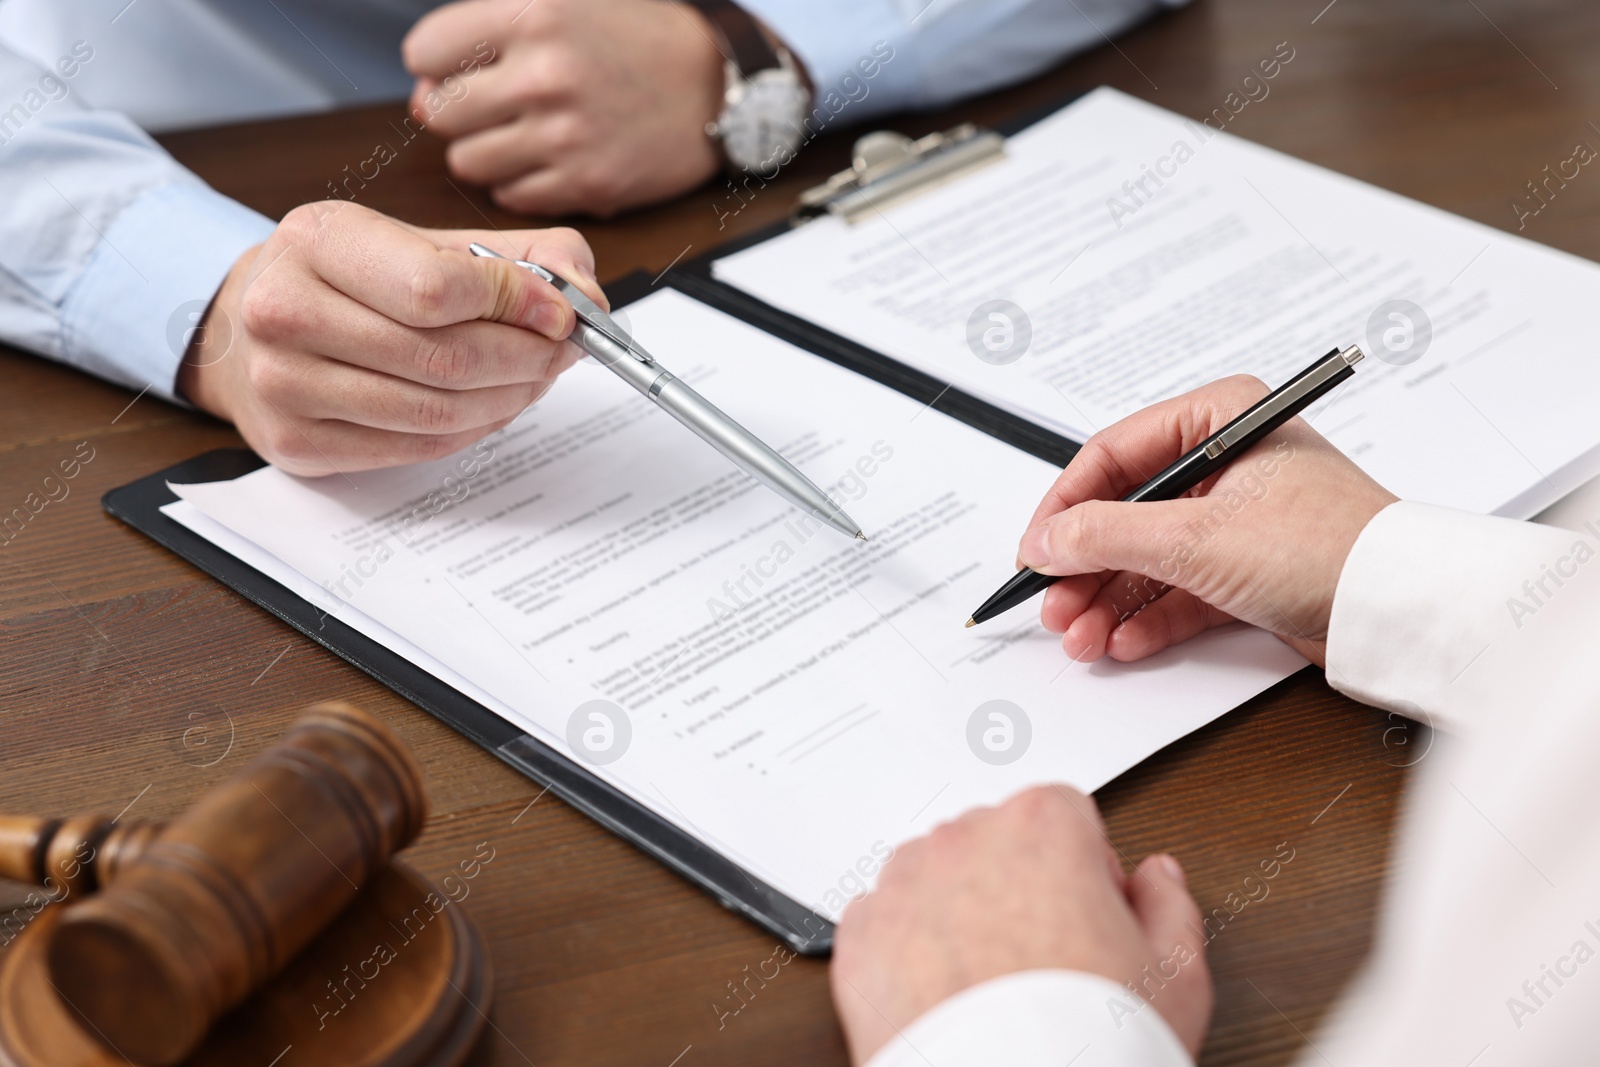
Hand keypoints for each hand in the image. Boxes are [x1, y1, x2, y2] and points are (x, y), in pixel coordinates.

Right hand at [176, 201, 602, 474]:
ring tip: (535, 377)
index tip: (560, 312)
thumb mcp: (428, 240)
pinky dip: (473, 430)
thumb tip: (588, 296)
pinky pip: (416, 447)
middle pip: (444, 357)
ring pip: (435, 411)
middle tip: (563, 352)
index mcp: (318, 240)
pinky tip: (491, 405)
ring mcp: (283, 383)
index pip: (434, 287)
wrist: (254, 324)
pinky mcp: (297, 443)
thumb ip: (520, 256)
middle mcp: (285, 309)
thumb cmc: (356, 279)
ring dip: (509, 399)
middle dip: (526, 358)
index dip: (514, 304)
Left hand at [402, 0, 726, 216]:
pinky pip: (511, 197)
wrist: (716, 87)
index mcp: (533, 16)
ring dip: (485, 151)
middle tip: (491, 106)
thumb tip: (424, 95)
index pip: (425, 52)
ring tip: (522, 133)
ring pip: (469, 163)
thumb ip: (488, 33)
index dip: (436, 63)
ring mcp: (564, 136)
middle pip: (441, 113)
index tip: (459, 69)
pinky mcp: (586, 184)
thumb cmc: (640, 41)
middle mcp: (544, 76)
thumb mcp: (564, 2)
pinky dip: (521, 183)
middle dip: (457, 112)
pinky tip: (549, 158)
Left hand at [832, 786, 1210, 1063]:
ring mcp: (904, 884)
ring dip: (960, 909)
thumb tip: (1157, 878)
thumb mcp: (1174, 975)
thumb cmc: (1087, 1041)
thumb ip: (1168, 905)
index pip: (1066, 814)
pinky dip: (909, 950)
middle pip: (997, 840)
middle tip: (1044, 958)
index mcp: (1042, 827)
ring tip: (992, 983)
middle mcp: (965, 840)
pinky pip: (887, 922)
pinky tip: (946, 996)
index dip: (1086, 868)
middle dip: (1020, 883)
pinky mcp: (860, 935)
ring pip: (937, 876)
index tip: (1091, 914)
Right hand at [1017, 376, 1397, 666]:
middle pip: (1125, 512)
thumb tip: (1045, 541)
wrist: (1405, 612)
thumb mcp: (1197, 537)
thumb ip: (1108, 537)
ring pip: (1148, 557)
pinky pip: (1179, 590)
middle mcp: (1227, 462)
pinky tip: (1122, 642)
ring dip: (1108, 600)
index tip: (1034, 551)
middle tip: (1053, 607)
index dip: (1065, 507)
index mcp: (1221, 419)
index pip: (1114, 455)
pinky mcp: (1249, 569)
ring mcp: (1238, 518)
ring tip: (1081, 638)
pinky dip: (1147, 618)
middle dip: (1084, 568)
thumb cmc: (1330, 548)